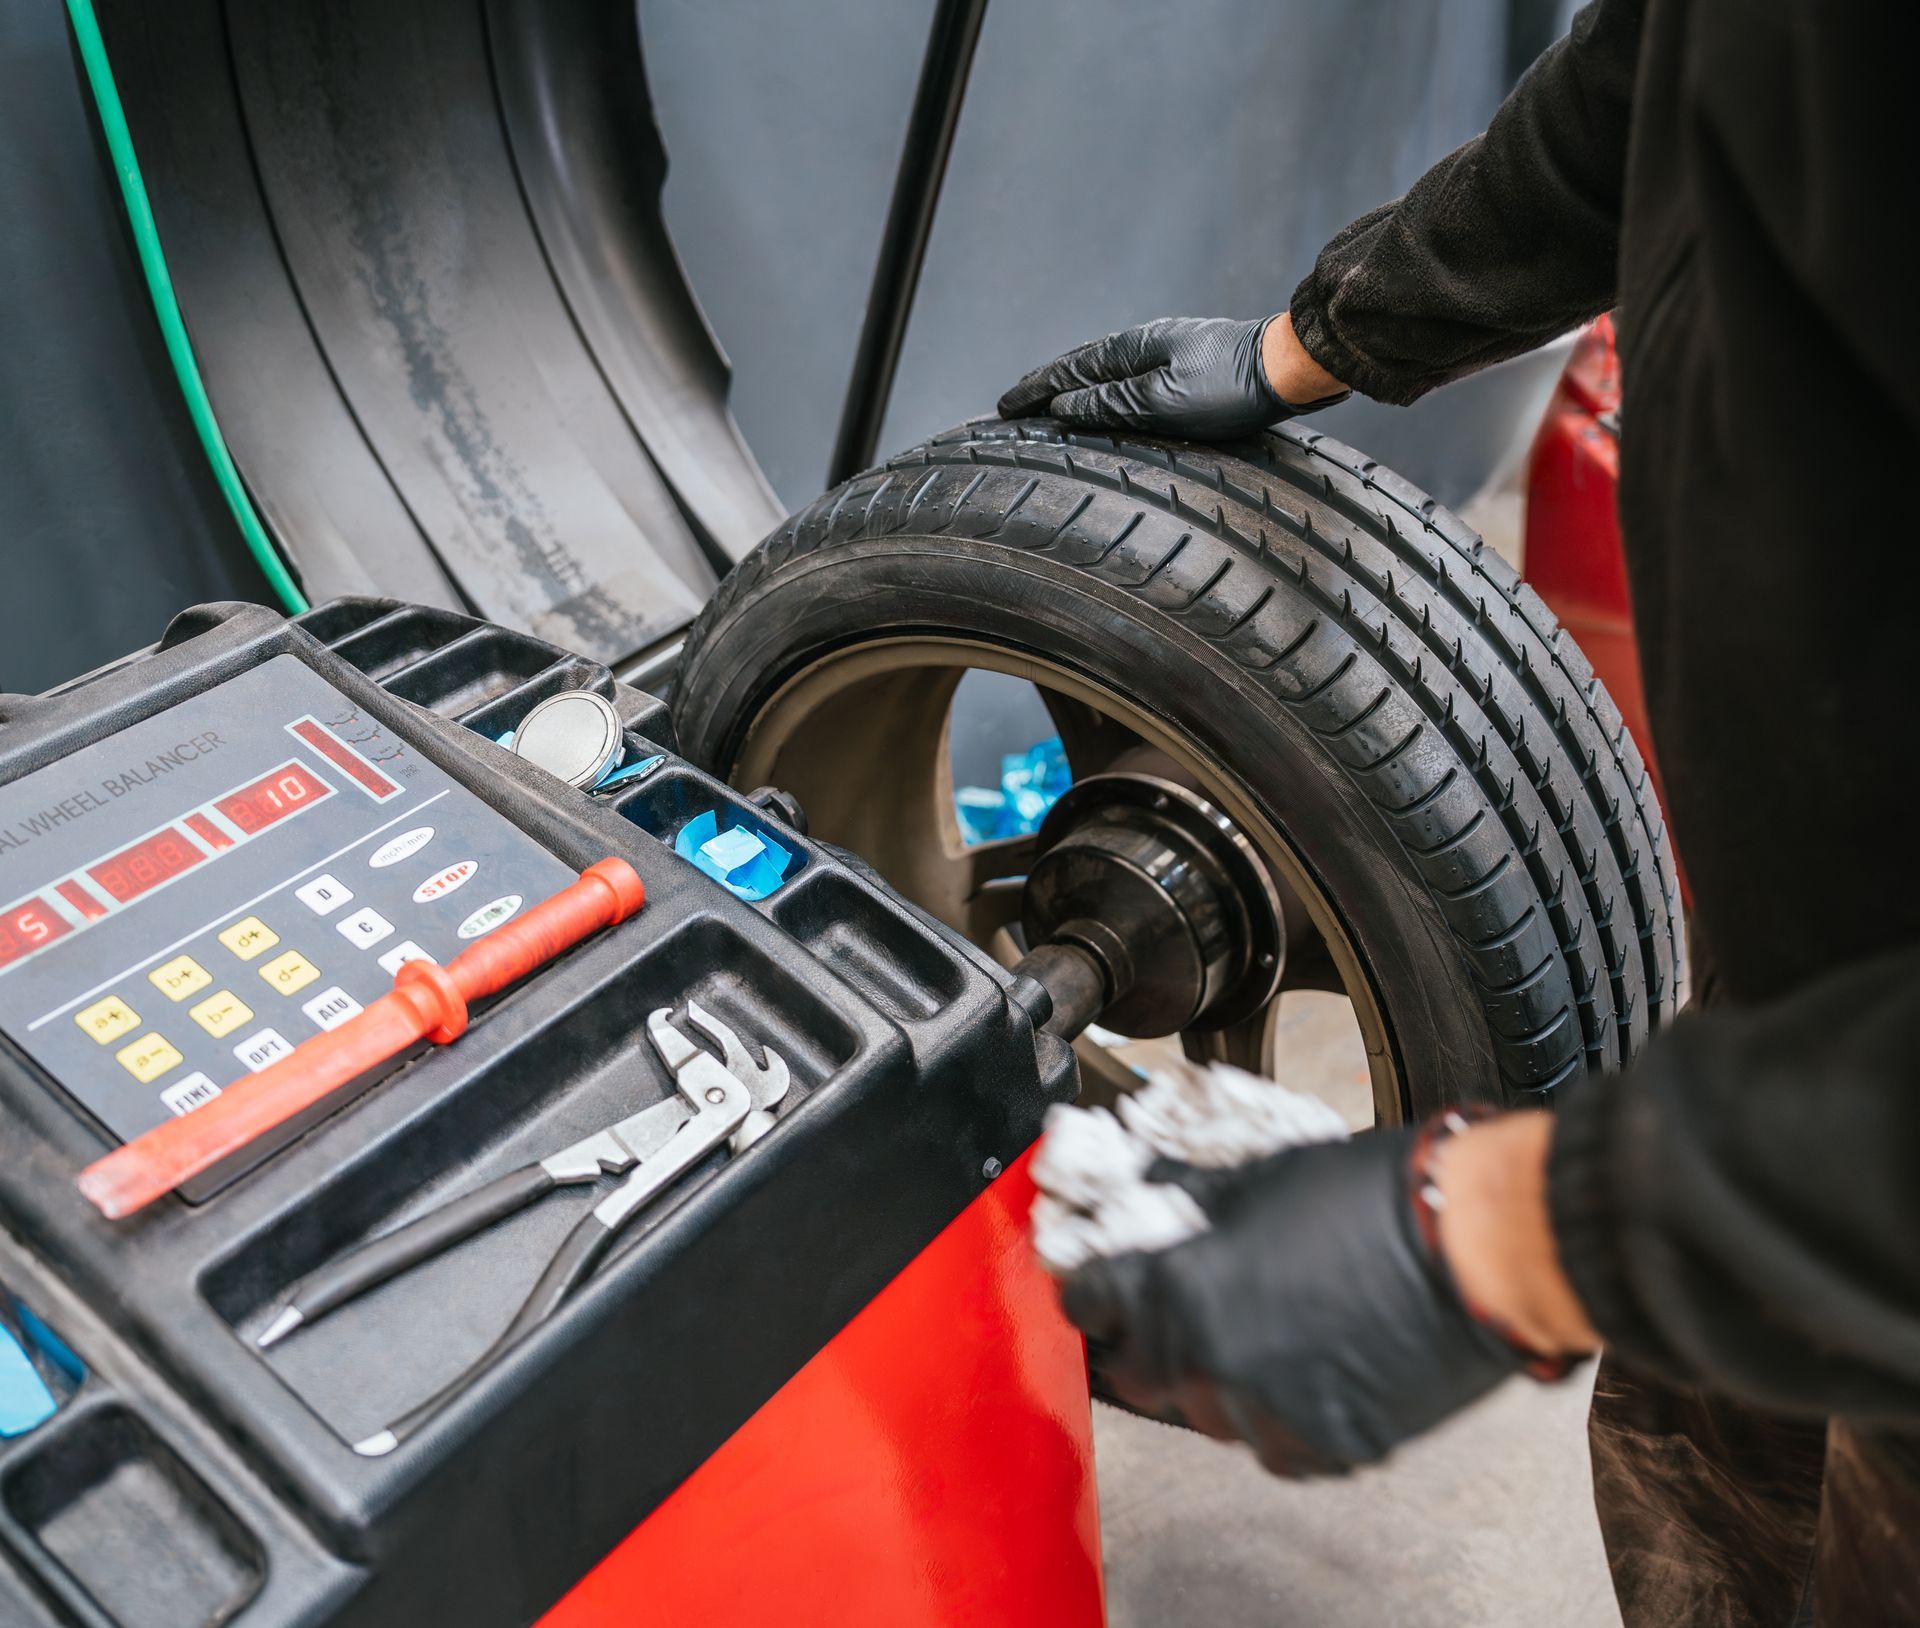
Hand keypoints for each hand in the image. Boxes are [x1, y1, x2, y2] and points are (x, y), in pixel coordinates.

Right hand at [997, 314, 1349, 439]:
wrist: (1290, 367)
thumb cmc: (1231, 387)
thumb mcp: (1163, 401)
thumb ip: (1111, 403)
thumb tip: (1065, 404)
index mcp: (1133, 349)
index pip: (1068, 372)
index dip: (1033, 390)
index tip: (1004, 407)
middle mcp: (1146, 344)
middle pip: (1081, 365)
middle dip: (1045, 385)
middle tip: (1015, 403)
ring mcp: (1168, 351)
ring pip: (1105, 368)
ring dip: (1073, 384)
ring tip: (1050, 399)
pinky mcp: (1189, 363)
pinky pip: (1128, 374)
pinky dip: (1104, 385)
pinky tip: (1109, 394)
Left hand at [1057, 1114, 1592, 1475]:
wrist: (1473, 1245)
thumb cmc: (1371, 1197)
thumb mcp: (1254, 1177)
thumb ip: (1181, 1197)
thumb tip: (1134, 1187)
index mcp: (1182, 1292)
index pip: (1092, 1306)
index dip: (1089, 1289)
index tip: (1096, 1280)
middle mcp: (1213, 1364)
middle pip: (1138, 1371)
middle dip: (1139, 1338)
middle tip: (1161, 1308)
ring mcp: (1270, 1415)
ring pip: (1205, 1412)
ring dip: (1209, 1376)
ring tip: (1246, 1331)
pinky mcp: (1327, 1445)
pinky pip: (1274, 1440)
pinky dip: (1273, 1409)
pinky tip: (1296, 1365)